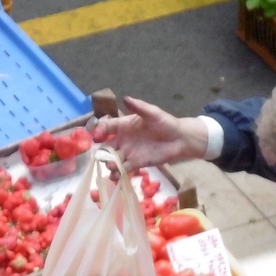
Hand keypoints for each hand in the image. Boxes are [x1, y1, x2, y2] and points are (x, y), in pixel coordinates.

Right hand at [93, 96, 211, 170]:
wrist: (179, 139)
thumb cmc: (165, 123)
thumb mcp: (153, 113)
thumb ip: (139, 107)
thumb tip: (125, 98)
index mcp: (124, 125)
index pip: (107, 127)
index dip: (100, 130)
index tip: (97, 136)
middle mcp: (123, 139)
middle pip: (107, 146)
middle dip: (102, 152)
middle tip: (103, 157)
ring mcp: (128, 153)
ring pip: (113, 160)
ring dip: (110, 164)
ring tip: (112, 168)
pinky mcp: (135, 163)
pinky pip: (123, 169)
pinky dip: (118, 174)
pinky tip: (116, 177)